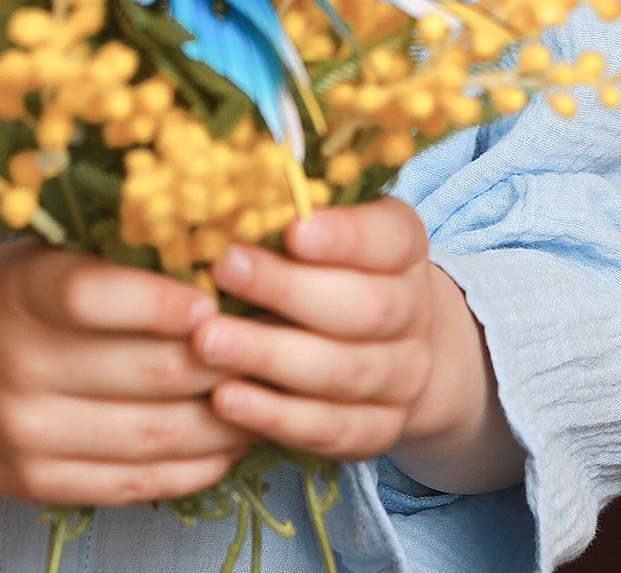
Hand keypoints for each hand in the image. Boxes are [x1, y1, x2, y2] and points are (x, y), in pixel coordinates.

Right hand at [0, 240, 251, 507]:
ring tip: (267, 399)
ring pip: (153, 438)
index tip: (220, 298)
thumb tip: (220, 262)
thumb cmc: (2, 296)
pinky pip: (134, 485)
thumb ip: (114, 261)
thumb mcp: (41, 256)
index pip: (97, 297)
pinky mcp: (37, 485)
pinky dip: (193, 468)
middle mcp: (20, 366)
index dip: (165, 302)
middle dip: (223, 365)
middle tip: (276, 347)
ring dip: (224, 424)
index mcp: (22, 293)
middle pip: (146, 375)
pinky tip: (226, 444)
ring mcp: (28, 434)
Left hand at [190, 201, 521, 492]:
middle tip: (224, 269)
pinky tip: (226, 398)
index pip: (389, 239)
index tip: (292, 228)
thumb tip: (215, 190)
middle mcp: (414, 314)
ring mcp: (402, 378)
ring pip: (343, 372)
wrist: (391, 348)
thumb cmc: (332, 269)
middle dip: (288, 289)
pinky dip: (275, 415)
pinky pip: (330, 428)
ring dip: (269, 355)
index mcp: (404, 249)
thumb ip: (288, 213)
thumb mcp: (326, 231)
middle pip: (364, 308)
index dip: (344, 236)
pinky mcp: (378, 431)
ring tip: (206, 340)